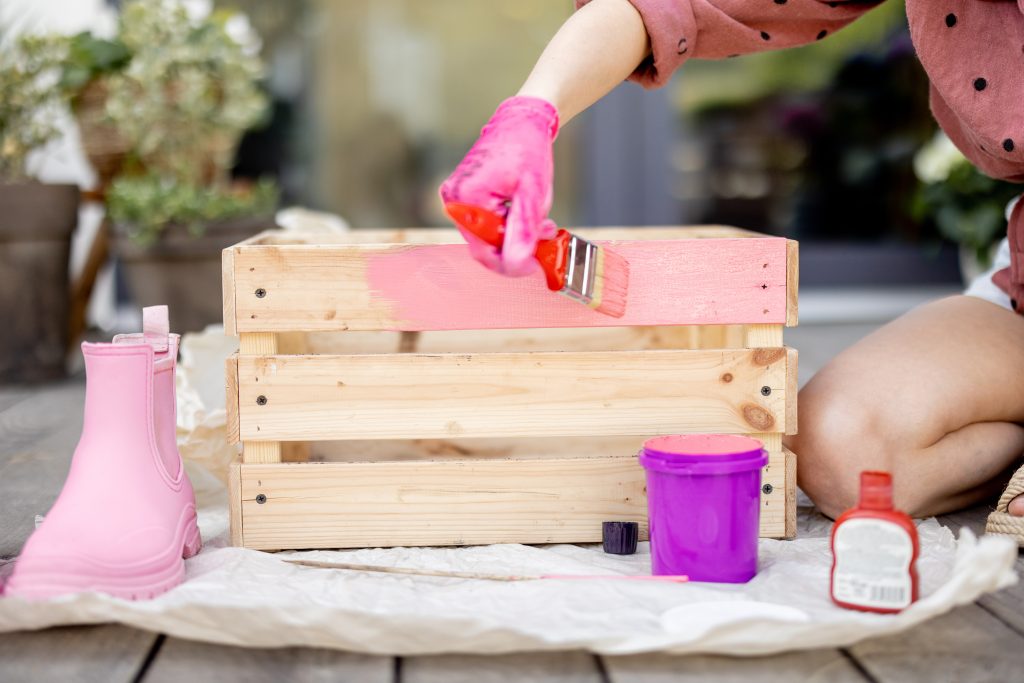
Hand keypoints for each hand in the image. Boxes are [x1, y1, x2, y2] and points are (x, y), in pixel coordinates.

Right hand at [440, 96, 558, 275]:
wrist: (522, 120)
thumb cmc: (528, 149)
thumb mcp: (532, 193)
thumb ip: (523, 230)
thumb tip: (518, 263)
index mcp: (466, 197)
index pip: (484, 250)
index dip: (511, 263)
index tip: (537, 263)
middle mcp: (454, 199)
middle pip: (484, 244)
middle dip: (516, 246)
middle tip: (544, 237)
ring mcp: (457, 197)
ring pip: (487, 235)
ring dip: (514, 235)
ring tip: (540, 221)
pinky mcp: (464, 196)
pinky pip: (485, 222)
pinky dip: (507, 224)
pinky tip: (524, 212)